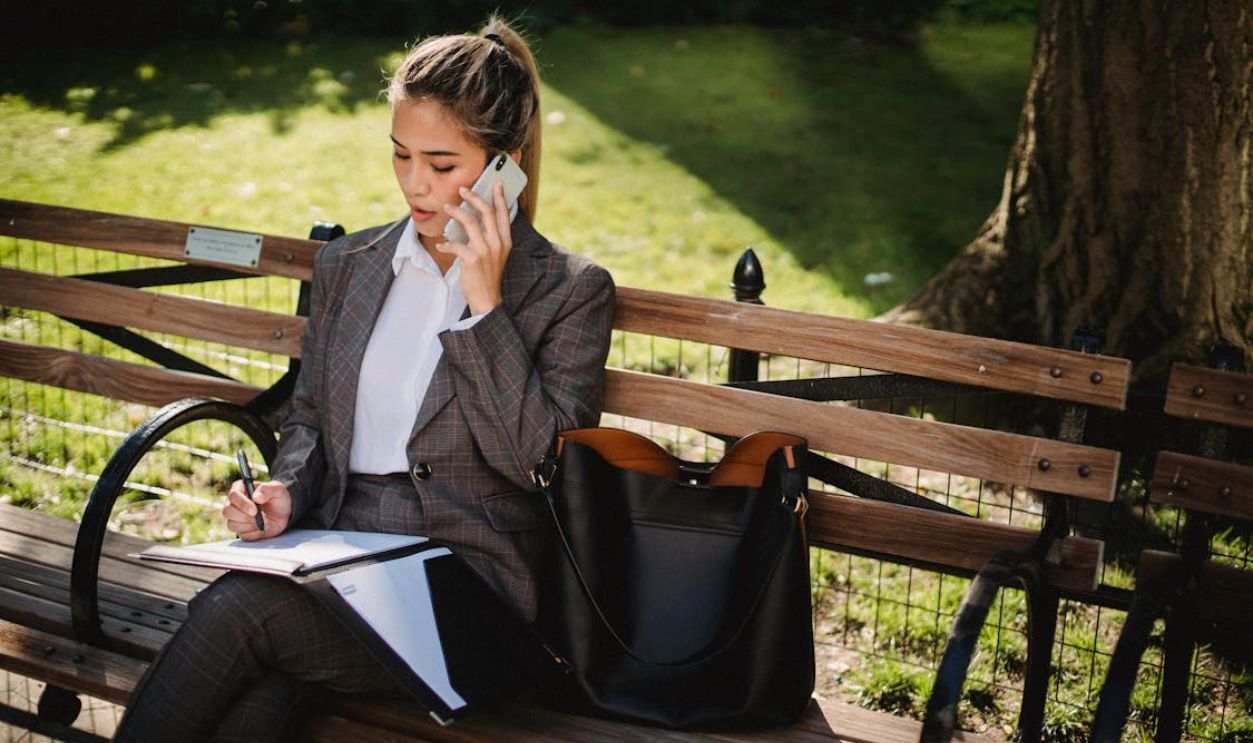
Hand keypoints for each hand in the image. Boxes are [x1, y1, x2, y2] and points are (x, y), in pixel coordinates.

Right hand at [223, 479, 291, 540]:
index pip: (233, 495)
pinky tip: (263, 527)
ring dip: (251, 525)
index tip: (254, 510)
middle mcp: (233, 503)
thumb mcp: (277, 490)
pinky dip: (255, 533)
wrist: (283, 514)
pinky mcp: (240, 530)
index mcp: (240, 489)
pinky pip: (243, 535)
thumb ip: (267, 489)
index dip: (242, 503)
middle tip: (259, 516)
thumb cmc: (278, 498)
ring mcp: (235, 518)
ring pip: (232, 525)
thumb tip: (256, 497)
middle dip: (244, 516)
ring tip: (264, 520)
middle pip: (227, 511)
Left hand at [439, 180, 511, 314]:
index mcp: (505, 241)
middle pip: (486, 212)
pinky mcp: (472, 259)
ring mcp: (485, 251)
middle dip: (473, 197)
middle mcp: (497, 243)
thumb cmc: (488, 277)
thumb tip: (475, 222)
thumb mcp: (496, 256)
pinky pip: (455, 244)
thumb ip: (490, 239)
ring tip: (446, 208)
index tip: (496, 183)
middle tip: (462, 190)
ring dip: (455, 211)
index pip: (503, 214)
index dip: (499, 197)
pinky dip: (446, 244)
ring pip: (469, 221)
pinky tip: (441, 246)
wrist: (487, 300)